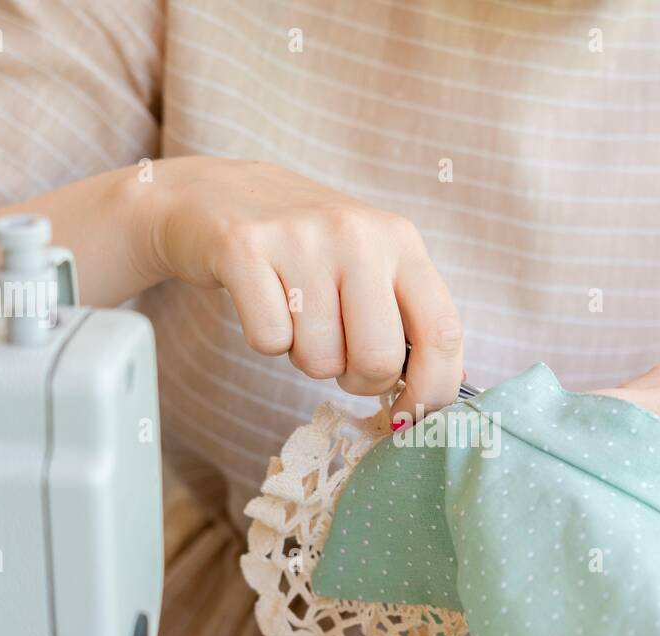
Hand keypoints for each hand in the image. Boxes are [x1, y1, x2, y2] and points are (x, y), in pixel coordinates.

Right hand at [133, 157, 462, 421]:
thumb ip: (407, 319)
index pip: (442, 331)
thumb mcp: (370, 266)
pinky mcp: (243, 248)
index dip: (432, 389)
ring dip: (305, 356)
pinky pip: (268, 341)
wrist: (217, 194)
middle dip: (357, 380)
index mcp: (400, 240)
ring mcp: (300, 238)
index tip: (411, 417)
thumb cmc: (306, 248)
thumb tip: (440, 394)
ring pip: (319, 359)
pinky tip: (263, 301)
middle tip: (338, 355)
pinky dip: (265, 339)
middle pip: (377, 359)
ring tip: (296, 316)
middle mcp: (357, 234)